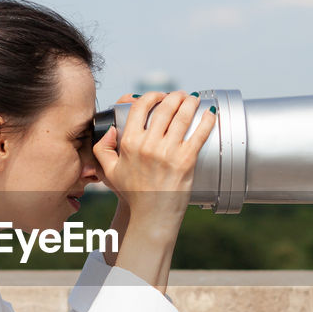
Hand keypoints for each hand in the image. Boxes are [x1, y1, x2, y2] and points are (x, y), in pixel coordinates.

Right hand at [91, 90, 215, 289]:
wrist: (151, 216)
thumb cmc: (132, 194)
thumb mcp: (109, 171)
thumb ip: (103, 148)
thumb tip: (111, 129)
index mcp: (130, 143)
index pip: (141, 107)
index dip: (152, 96)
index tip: (160, 95)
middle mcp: (148, 146)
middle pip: (165, 108)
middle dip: (176, 96)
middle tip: (182, 96)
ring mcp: (168, 153)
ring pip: (182, 117)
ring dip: (191, 103)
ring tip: (194, 100)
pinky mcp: (186, 161)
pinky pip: (199, 135)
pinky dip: (206, 121)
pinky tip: (209, 114)